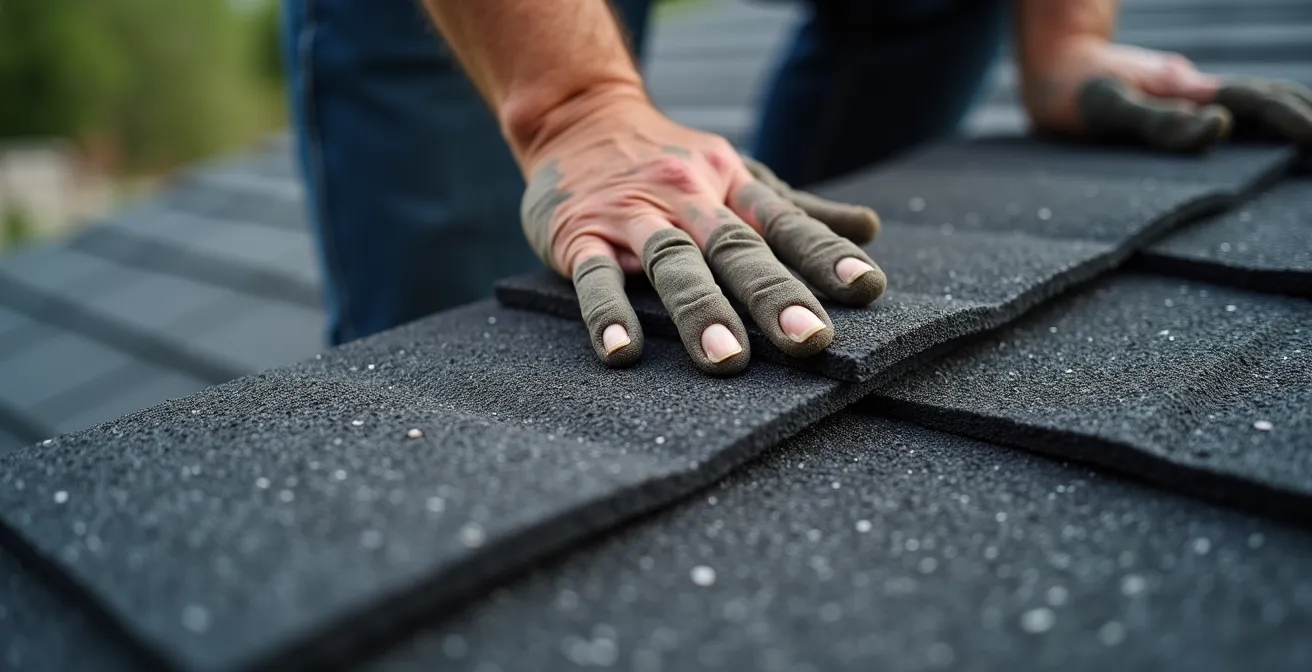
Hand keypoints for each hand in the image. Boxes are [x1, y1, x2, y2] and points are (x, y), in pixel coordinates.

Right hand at [519, 88, 885, 374]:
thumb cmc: (672, 161)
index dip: (826, 254)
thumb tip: (869, 230)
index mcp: (733, 185)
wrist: (577, 117)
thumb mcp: (737, 174)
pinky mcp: (579, 236)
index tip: (866, 288)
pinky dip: (608, 314)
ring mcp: (632, 216)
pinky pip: (595, 276)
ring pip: (671, 261)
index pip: (786, 222)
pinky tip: (623, 352)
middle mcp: (688, 197)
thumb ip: (797, 211)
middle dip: (773, 294)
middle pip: (736, 247)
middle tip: (810, 339)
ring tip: (727, 360)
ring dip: (699, 309)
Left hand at [1024, 40, 1311, 150]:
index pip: (1258, 105)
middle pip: (1267, 100)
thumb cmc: (1073, 91)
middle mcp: (1197, 92)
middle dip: (1304, 118)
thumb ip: (1158, 122)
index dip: (1293, 121)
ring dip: (1289, 118)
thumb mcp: (1107, 108)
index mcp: (1190, 92)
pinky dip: (1263, 122)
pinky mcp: (1176, 105)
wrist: (1052, 66)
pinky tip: (1269, 139)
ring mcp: (1189, 97)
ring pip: (1253, 104)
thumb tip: (1219, 127)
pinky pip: (1232, 113)